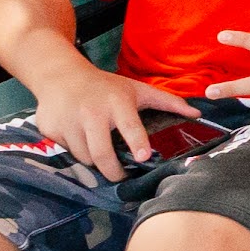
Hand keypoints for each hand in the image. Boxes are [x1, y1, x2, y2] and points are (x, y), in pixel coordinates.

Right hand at [29, 62, 199, 171]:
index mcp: (117, 102)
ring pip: (83, 158)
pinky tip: (78, 139)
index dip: (136, 143)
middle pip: (101, 154)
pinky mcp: (51, 129)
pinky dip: (74, 152)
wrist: (60, 75)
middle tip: (120, 175)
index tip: (143, 158)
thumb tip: (198, 114)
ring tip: (100, 153)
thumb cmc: (105, 86)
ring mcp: (68, 121)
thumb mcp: (137, 89)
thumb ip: (168, 102)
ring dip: (93, 161)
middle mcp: (91, 112)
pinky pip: (65, 151)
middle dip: (112, 172)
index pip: (129, 126)